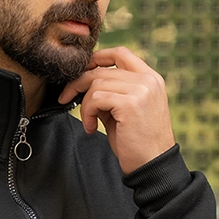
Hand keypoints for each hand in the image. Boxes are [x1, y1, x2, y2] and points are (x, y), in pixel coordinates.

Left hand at [59, 46, 175, 174]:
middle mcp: (148, 79)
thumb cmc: (138, 143)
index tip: (80, 75)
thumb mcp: (125, 111)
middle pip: (101, 68)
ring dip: (84, 104)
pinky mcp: (130, 103)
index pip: (120, 53)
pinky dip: (87, 113)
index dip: (96, 59)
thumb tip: (85, 84)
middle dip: (78, 83)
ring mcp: (141, 90)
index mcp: (150, 78)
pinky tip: (91, 128)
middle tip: (66, 98)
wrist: (153, 166)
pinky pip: (95, 98)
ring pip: (96, 83)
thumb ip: (111, 93)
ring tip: (89, 123)